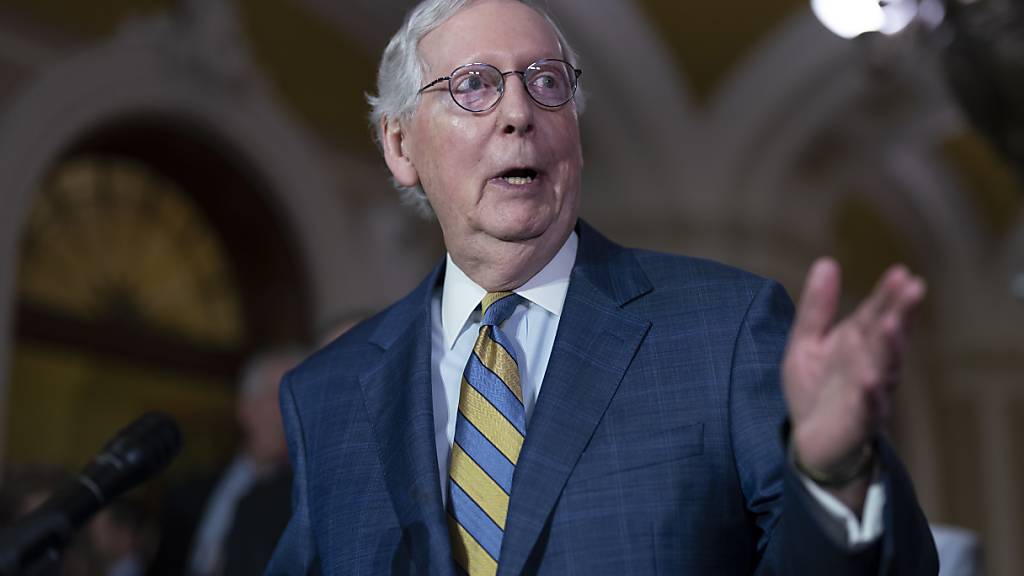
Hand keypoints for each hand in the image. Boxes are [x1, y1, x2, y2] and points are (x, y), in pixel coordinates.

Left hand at [784, 258, 925, 481]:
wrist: (810, 442)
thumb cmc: (815, 389)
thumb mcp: (807, 341)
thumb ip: (817, 307)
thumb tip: (826, 262)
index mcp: (859, 343)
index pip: (877, 314)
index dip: (889, 295)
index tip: (901, 272)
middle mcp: (871, 365)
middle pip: (888, 336)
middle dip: (900, 313)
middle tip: (914, 288)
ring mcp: (868, 393)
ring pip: (883, 368)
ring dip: (889, 347)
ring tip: (892, 324)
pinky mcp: (858, 422)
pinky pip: (867, 407)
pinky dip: (871, 394)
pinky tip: (871, 379)